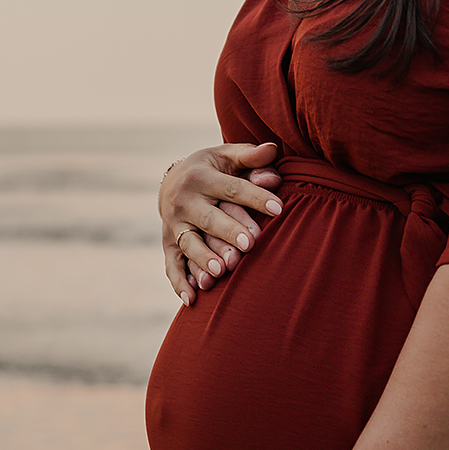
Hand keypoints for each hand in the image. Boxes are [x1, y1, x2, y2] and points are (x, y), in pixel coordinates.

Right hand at [160, 143, 283, 305]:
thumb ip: (250, 156)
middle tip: (251, 244)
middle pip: (209, 219)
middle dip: (229, 231)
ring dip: (204, 259)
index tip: (280, 209)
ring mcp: (173, 225)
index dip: (256, 198)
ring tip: (221, 272)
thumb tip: (273, 150)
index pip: (232, 188)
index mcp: (201, 176)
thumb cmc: (213, 169)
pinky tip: (192, 299)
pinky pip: (172, 266)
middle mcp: (184, 201)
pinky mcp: (168, 244)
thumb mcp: (227, 156)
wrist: (172, 181)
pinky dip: (180, 283)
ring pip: (189, 244)